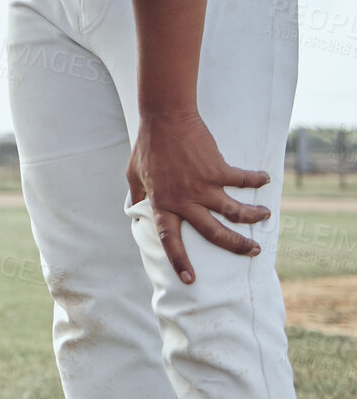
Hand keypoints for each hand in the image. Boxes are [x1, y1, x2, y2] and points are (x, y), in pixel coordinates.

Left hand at [127, 111, 270, 283]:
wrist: (164, 118)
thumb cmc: (148, 146)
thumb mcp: (134, 173)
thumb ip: (137, 193)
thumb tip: (134, 207)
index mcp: (163, 203)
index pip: (169, 238)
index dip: (179, 260)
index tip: (190, 280)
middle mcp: (185, 200)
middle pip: (213, 233)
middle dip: (235, 246)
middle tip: (253, 251)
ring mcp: (203, 186)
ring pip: (234, 212)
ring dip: (253, 216)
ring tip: (265, 216)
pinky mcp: (217, 170)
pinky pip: (242, 180)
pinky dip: (256, 180)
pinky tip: (265, 179)